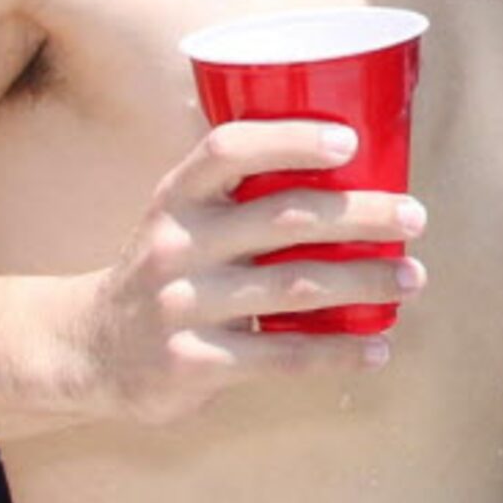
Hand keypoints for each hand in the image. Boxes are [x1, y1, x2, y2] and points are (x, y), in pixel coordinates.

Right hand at [65, 120, 427, 424]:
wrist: (87, 351)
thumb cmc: (164, 271)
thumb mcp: (179, 219)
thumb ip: (238, 192)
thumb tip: (348, 158)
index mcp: (175, 198)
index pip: (227, 150)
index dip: (289, 140)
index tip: (349, 141)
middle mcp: (175, 246)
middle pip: (283, 218)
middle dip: (360, 214)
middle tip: (415, 216)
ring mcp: (182, 307)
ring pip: (294, 287)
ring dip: (364, 281)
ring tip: (412, 277)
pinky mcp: (193, 363)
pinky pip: (281, 356)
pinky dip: (337, 352)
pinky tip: (377, 347)